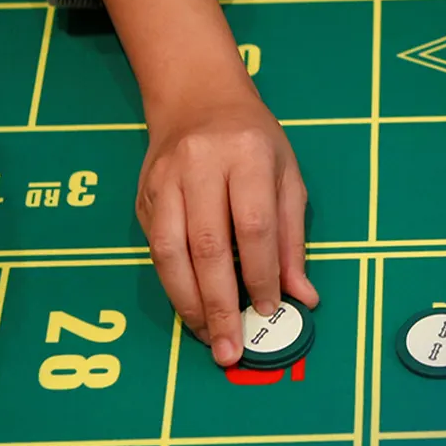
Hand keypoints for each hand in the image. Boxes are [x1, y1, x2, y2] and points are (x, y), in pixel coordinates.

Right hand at [136, 87, 313, 366]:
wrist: (197, 97)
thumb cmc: (253, 140)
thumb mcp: (288, 176)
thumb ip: (292, 237)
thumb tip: (302, 296)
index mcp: (246, 156)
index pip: (254, 226)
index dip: (261, 274)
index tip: (267, 310)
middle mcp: (200, 165)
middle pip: (207, 245)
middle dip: (219, 303)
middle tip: (230, 348)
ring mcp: (165, 180)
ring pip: (169, 252)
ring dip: (187, 302)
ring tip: (206, 336)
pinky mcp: (143, 196)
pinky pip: (155, 248)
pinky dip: (172, 283)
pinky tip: (189, 306)